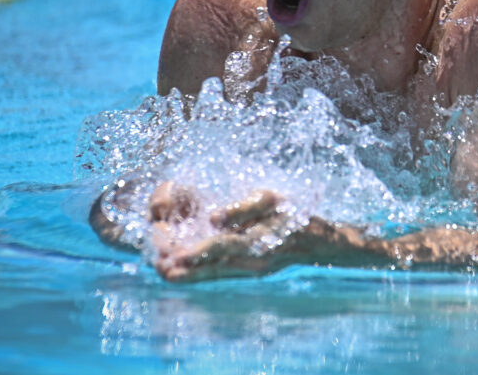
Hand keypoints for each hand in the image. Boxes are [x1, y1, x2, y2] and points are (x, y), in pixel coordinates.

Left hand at [149, 184, 367, 281]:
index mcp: (259, 243)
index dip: (198, 252)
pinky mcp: (248, 270)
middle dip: (185, 267)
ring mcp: (250, 270)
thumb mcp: (271, 201)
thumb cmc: (294, 214)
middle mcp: (252, 263)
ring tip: (164, 272)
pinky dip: (201, 272)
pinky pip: (220, 273)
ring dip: (189, 274)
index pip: (223, 248)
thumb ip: (242, 209)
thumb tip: (213, 218)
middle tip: (159, 265)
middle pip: (212, 269)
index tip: (175, 255)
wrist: (318, 242)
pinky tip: (183, 271)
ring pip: (213, 275)